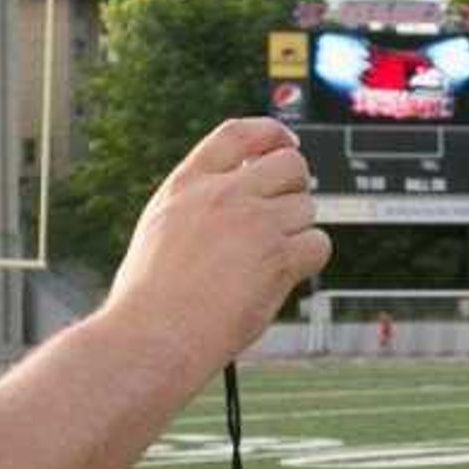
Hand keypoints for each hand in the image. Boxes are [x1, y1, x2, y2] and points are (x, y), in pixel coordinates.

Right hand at [105, 119, 330, 372]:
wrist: (152, 335)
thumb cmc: (149, 298)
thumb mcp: (160, 228)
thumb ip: (198, 204)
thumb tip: (239, 194)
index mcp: (187, 184)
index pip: (239, 133)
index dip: (271, 133)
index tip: (286, 143)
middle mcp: (222, 195)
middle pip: (289, 163)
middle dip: (295, 186)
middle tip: (285, 215)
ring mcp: (253, 223)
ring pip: (306, 206)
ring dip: (297, 232)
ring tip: (265, 263)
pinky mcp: (277, 256)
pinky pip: (318, 244)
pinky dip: (308, 261)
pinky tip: (283, 277)